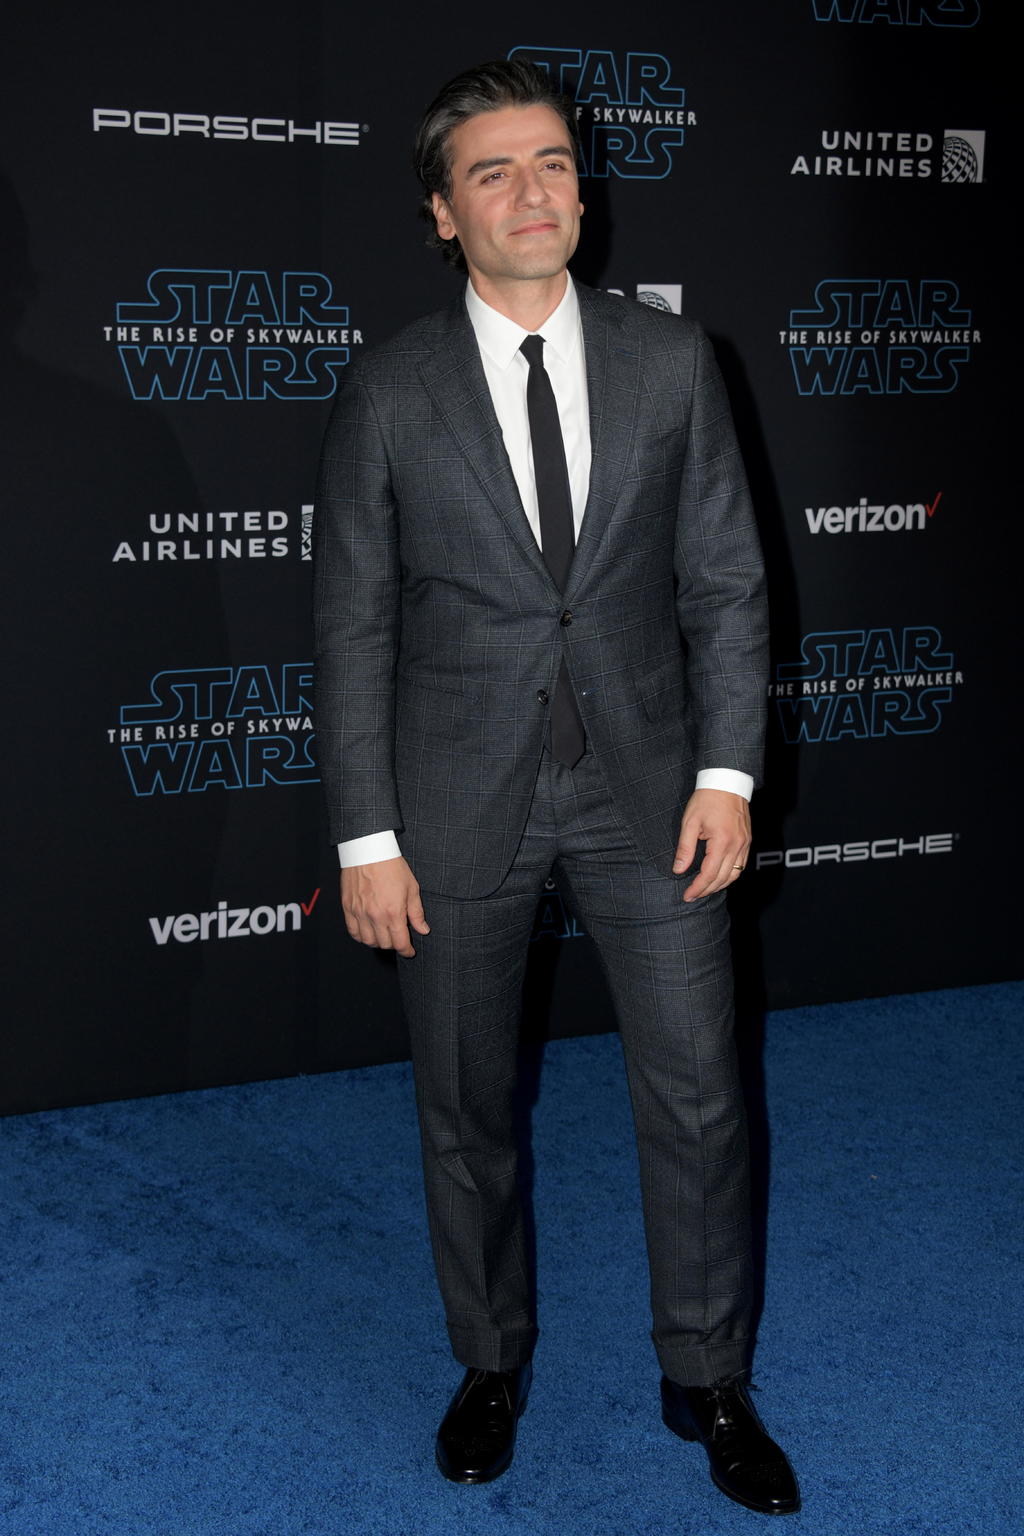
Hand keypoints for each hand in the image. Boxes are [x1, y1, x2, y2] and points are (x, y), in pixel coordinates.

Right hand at [340, 856, 429, 957]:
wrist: (369, 851)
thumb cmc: (391, 866)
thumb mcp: (411, 888)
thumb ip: (417, 912)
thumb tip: (423, 929)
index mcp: (393, 912)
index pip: (400, 943)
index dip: (407, 951)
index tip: (409, 951)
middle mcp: (375, 916)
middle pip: (385, 944)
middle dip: (394, 945)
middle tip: (398, 938)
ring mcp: (359, 913)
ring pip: (368, 941)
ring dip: (378, 942)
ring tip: (384, 935)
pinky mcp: (348, 908)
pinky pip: (353, 932)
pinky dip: (361, 936)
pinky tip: (368, 932)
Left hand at [673, 788, 750, 902]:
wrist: (727, 781)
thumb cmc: (706, 799)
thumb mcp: (690, 822)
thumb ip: (685, 848)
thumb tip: (679, 869)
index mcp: (722, 842)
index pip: (709, 874)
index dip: (697, 888)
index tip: (687, 895)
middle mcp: (737, 845)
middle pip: (723, 878)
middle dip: (706, 890)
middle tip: (692, 896)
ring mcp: (745, 843)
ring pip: (735, 874)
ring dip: (720, 885)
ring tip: (704, 889)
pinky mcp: (747, 840)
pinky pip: (741, 865)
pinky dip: (730, 874)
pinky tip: (719, 876)